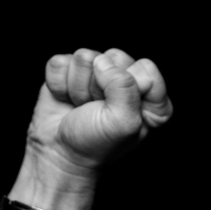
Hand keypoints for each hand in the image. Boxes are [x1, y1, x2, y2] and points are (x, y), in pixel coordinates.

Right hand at [25, 48, 172, 177]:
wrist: (59, 152)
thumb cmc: (96, 142)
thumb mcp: (122, 122)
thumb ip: (124, 88)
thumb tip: (102, 61)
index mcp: (151, 97)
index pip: (147, 69)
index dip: (127, 86)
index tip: (117, 109)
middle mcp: (127, 80)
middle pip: (114, 57)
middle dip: (99, 85)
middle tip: (96, 108)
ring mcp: (97, 73)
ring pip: (84, 57)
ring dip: (78, 87)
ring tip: (81, 106)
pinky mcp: (69, 70)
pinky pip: (60, 62)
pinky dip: (59, 84)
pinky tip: (66, 99)